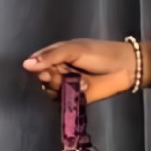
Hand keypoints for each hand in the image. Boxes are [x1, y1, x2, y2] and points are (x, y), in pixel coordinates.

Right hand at [22, 39, 137, 103]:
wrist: (125, 68)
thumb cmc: (101, 53)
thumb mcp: (74, 49)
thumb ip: (51, 56)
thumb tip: (25, 64)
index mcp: (57, 54)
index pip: (37, 62)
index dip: (39, 66)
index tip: (48, 67)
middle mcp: (59, 70)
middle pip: (42, 78)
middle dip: (50, 77)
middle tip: (63, 74)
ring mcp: (66, 85)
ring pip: (49, 90)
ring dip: (59, 87)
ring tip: (75, 81)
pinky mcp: (75, 98)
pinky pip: (60, 101)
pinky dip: (67, 97)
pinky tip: (80, 89)